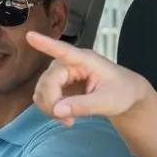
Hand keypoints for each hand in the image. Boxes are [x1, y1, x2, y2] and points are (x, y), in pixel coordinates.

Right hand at [26, 31, 151, 125]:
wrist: (126, 96)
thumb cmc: (122, 92)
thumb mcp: (107, 102)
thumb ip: (83, 106)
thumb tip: (57, 110)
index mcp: (85, 60)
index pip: (63, 51)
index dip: (46, 44)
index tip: (30, 35)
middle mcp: (70, 63)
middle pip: (48, 80)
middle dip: (52, 103)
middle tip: (68, 121)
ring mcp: (63, 74)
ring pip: (42, 89)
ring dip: (50, 107)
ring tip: (69, 120)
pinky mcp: (60, 85)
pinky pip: (45, 96)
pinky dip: (50, 109)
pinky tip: (65, 116)